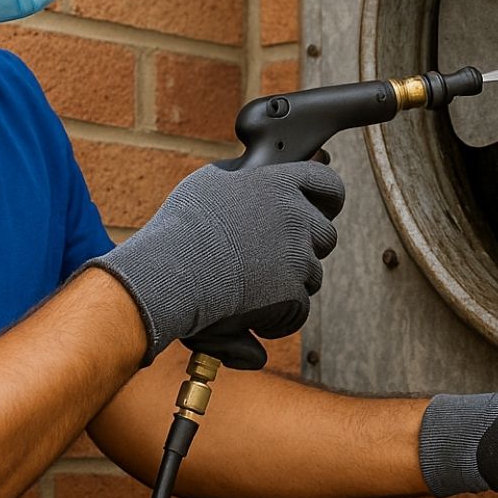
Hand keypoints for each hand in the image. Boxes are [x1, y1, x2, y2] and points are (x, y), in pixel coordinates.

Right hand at [83, 161, 344, 367]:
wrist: (170, 271)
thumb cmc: (182, 226)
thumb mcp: (211, 185)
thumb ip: (246, 181)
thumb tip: (260, 178)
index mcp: (279, 183)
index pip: (327, 184)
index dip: (327, 200)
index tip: (322, 210)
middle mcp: (296, 216)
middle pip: (325, 235)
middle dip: (306, 249)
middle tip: (271, 259)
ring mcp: (298, 256)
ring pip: (311, 276)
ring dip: (289, 285)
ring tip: (246, 288)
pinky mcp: (293, 294)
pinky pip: (297, 311)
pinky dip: (277, 319)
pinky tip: (246, 315)